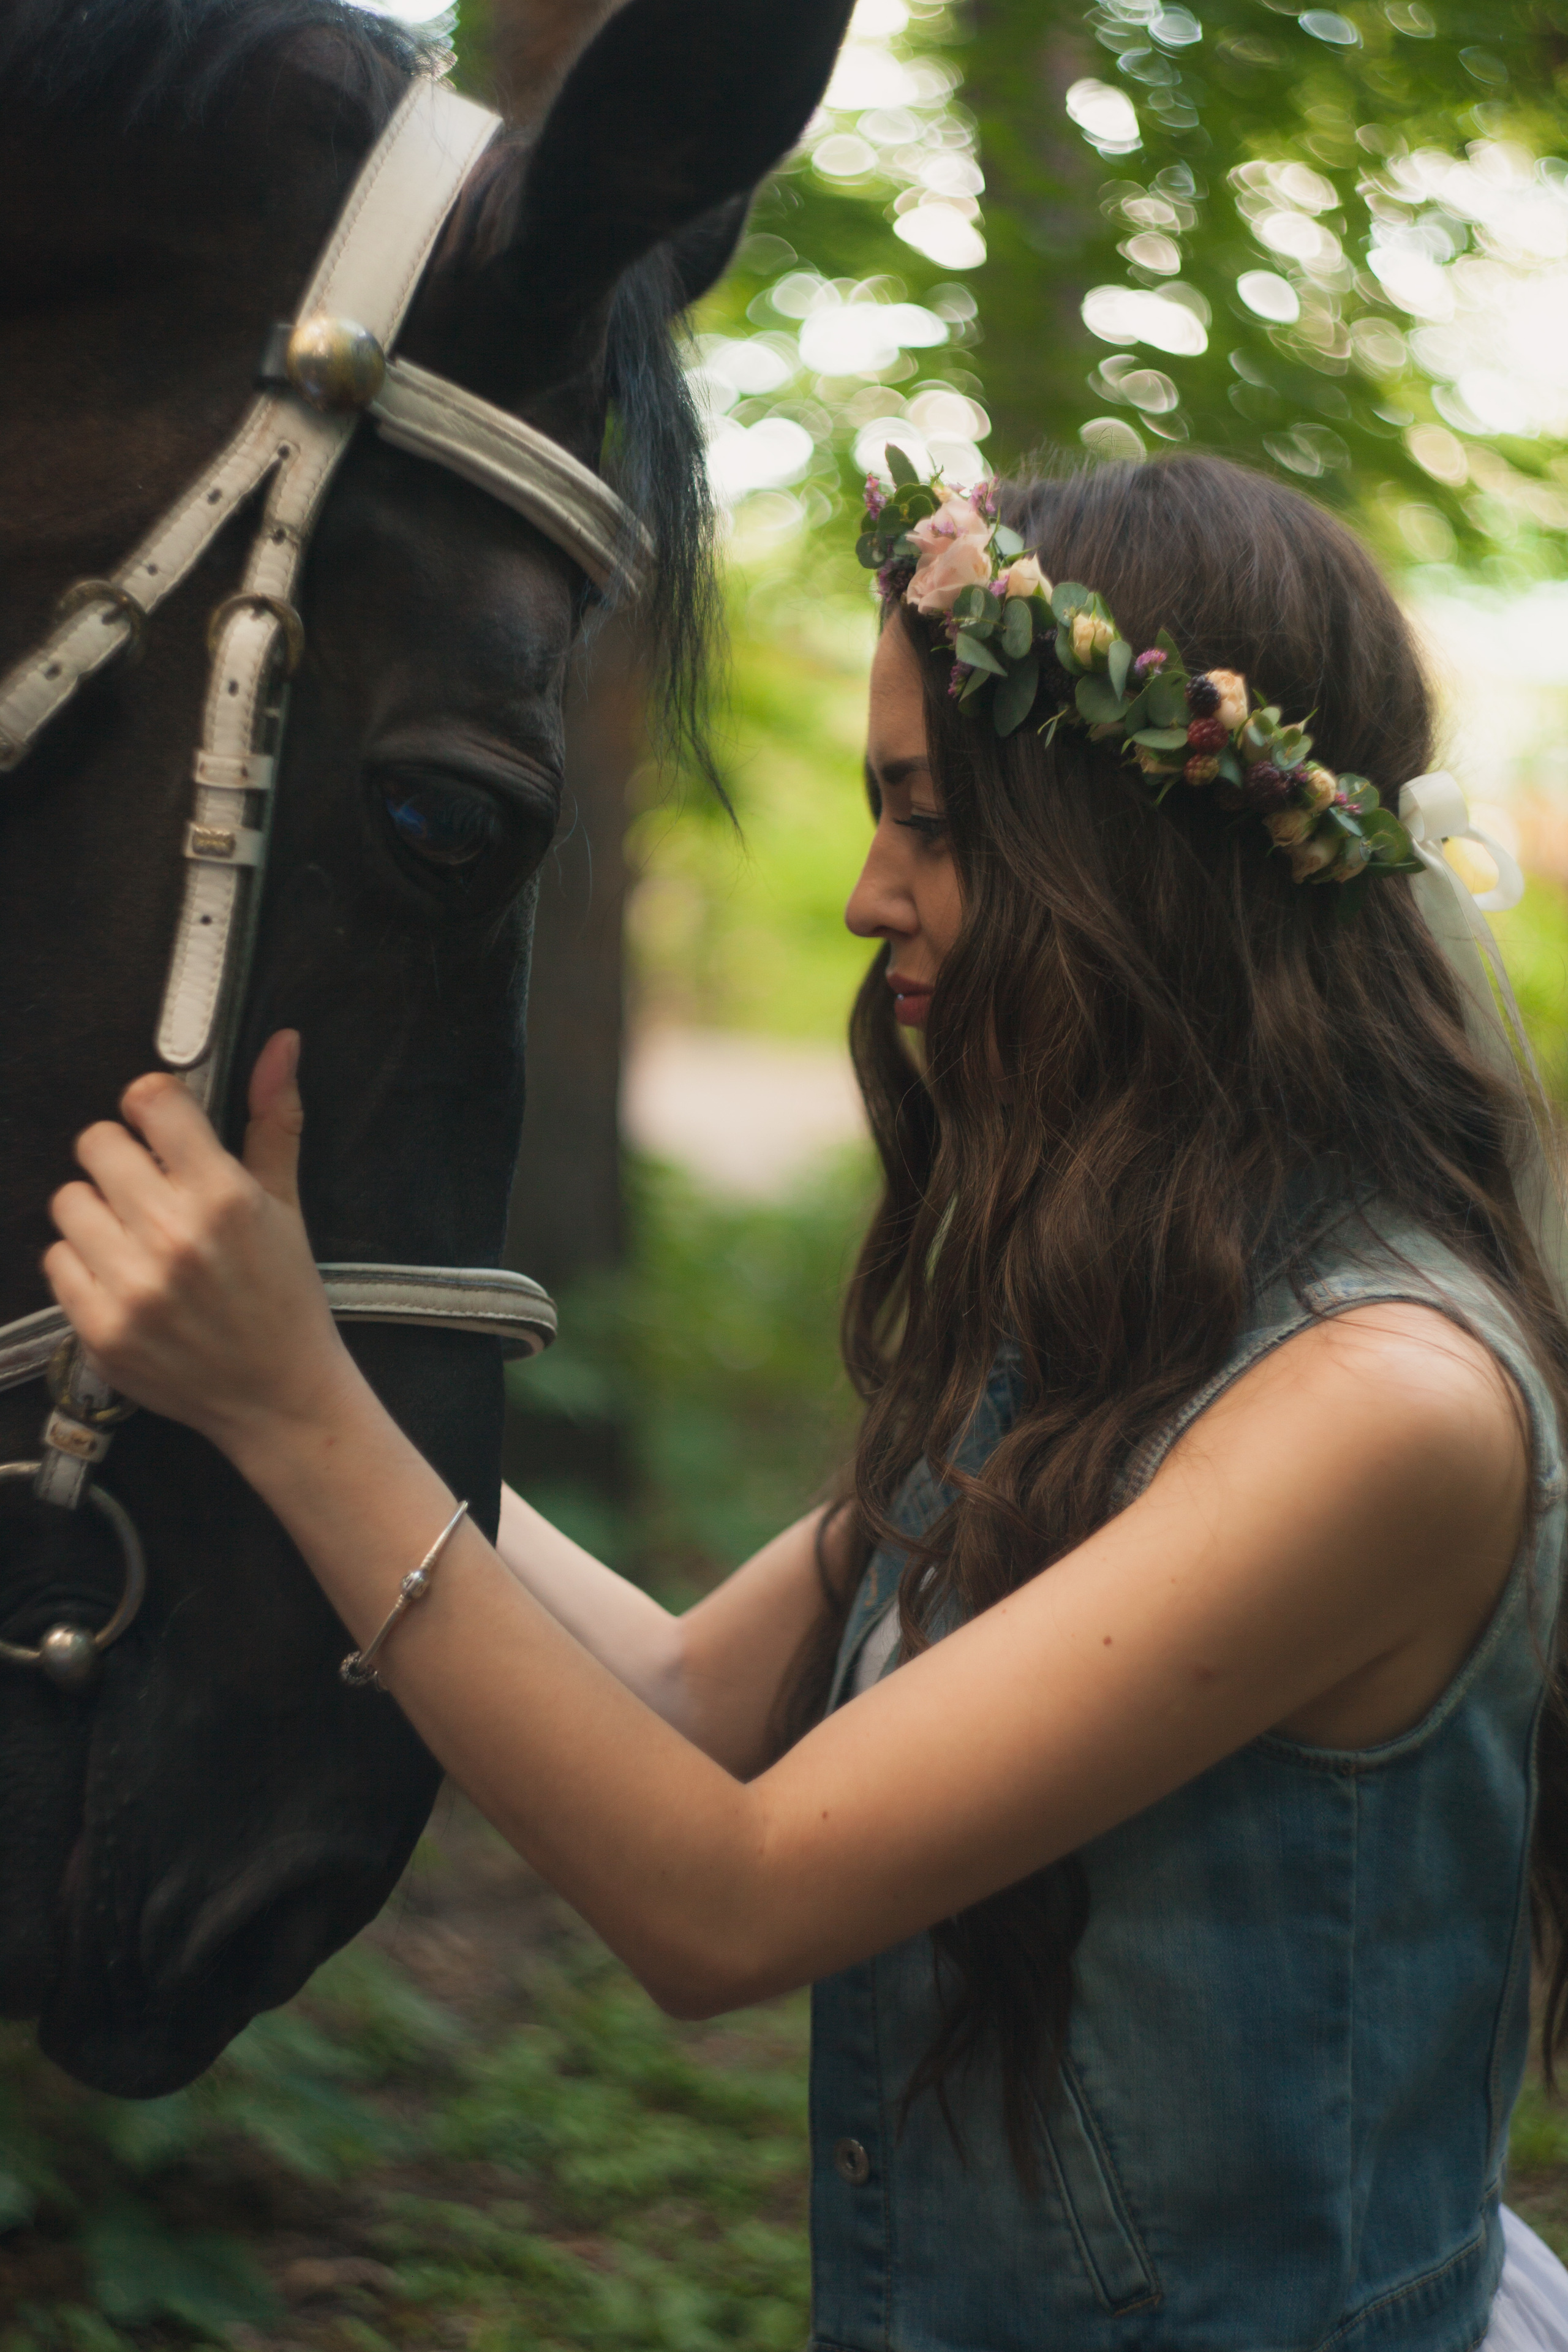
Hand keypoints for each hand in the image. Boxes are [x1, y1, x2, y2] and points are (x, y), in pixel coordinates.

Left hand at [44, 1032, 354, 1454]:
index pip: (150, 1100)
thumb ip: (273, 1121)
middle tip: (149, 1192)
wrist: (278, 1396)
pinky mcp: (100, 1326)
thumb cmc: (284, 1299)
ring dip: (96, 1212)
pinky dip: (83, 1265)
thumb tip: (280, 1044)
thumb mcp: (287, 1206)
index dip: (151, 1104)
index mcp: (223, 1195)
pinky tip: (123, 1280)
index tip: (159, 1125)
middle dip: (122, 1159)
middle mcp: (173, 1235)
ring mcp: (131, 1285)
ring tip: (135, 1239)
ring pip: (68, 1200)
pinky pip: (56, 1260)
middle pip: (97, 1143)